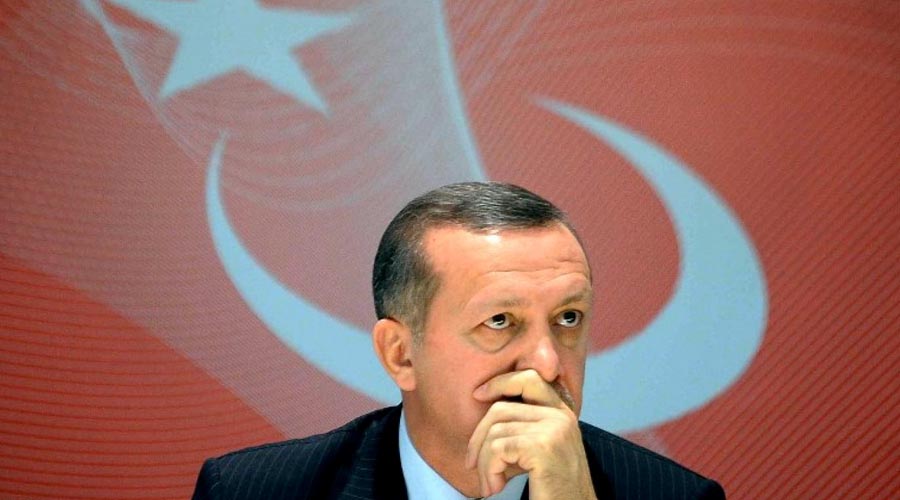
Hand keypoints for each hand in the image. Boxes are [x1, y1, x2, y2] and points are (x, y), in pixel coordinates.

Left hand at [465, 369, 596, 498]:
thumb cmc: (554, 488)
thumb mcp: (540, 450)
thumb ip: (522, 429)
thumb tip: (484, 422)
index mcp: (562, 412)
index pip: (528, 378)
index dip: (499, 382)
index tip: (478, 394)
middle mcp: (560, 416)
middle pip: (501, 408)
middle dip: (478, 437)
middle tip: (471, 463)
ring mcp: (553, 429)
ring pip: (495, 433)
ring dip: (483, 463)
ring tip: (490, 485)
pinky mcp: (542, 446)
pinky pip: (497, 450)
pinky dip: (488, 471)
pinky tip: (496, 487)